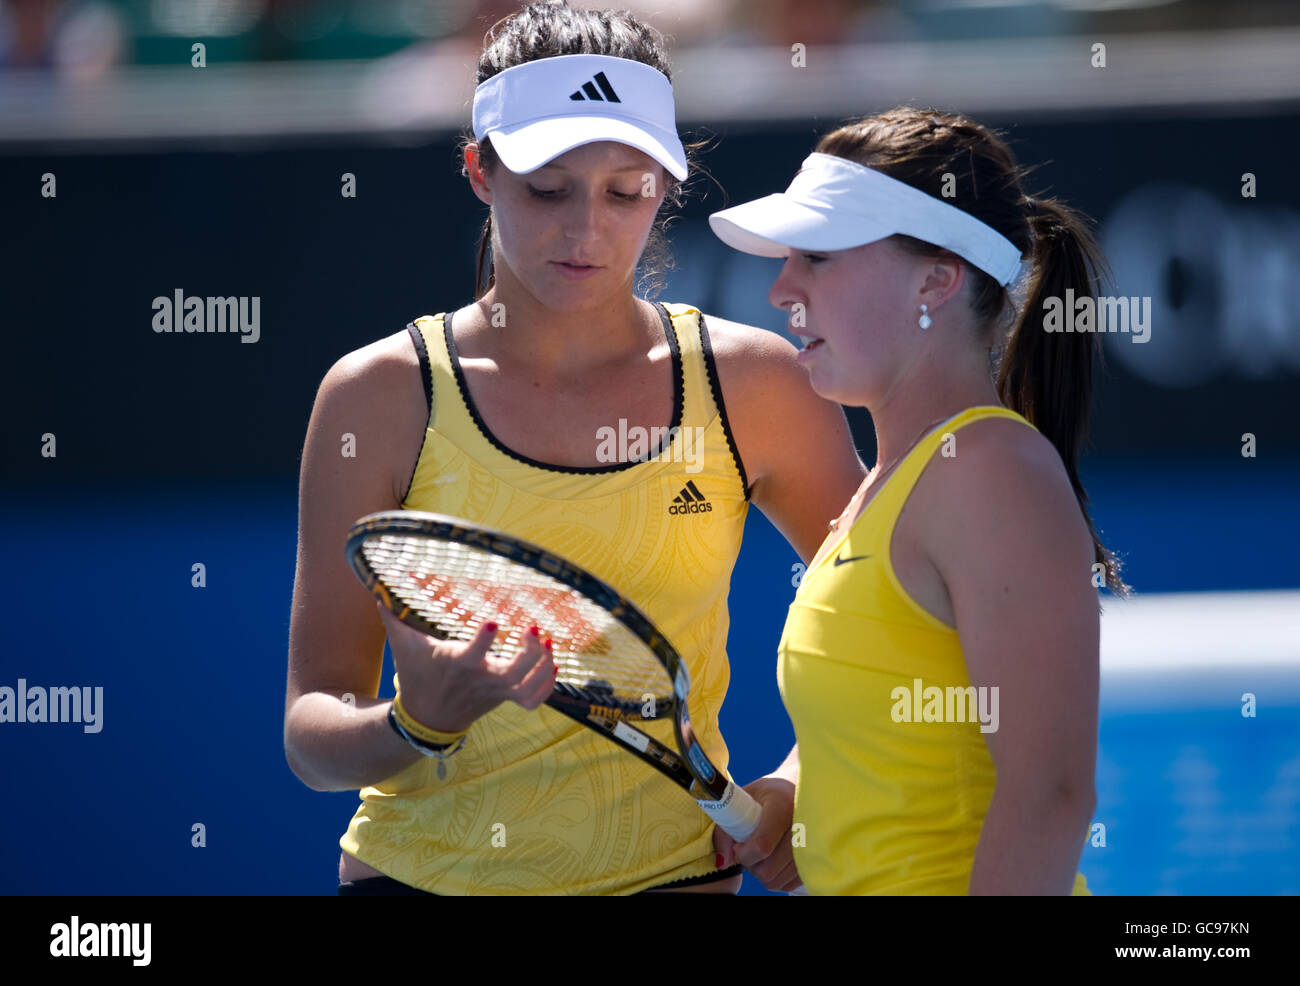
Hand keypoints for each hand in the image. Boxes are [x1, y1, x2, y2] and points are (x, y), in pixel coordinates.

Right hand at [377, 605, 556, 732]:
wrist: (426, 719)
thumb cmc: (416, 675)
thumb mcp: (402, 645)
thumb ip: (393, 615)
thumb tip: (378, 585)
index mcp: (457, 664)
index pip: (473, 655)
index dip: (485, 640)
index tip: (494, 621)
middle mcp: (480, 679)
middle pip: (512, 674)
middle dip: (528, 653)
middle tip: (533, 628)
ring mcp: (495, 692)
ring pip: (527, 687)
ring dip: (542, 666)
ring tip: (548, 642)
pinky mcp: (505, 698)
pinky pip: (532, 700)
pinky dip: (546, 687)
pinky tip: (551, 665)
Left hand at [713, 775, 803, 892]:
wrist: (801, 788)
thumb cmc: (769, 793)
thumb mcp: (744, 798)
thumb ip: (726, 828)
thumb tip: (723, 862)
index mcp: (783, 805)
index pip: (761, 846)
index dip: (743, 853)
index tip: (738, 844)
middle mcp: (803, 826)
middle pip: (768, 870)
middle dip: (751, 865)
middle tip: (749, 849)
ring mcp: (814, 844)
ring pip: (777, 881)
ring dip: (763, 871)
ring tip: (762, 852)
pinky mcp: (817, 859)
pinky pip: (789, 884)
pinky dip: (777, 876)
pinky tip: (774, 858)